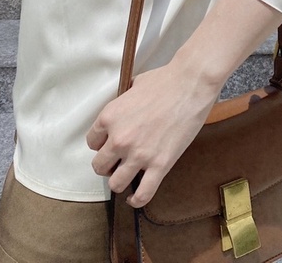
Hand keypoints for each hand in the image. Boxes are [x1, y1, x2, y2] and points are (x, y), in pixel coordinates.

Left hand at [86, 61, 219, 207]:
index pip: (91, 142)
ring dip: (120, 181)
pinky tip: (135, 197)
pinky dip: (137, 200)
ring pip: (116, 184)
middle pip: (99, 166)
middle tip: (117, 161)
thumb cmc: (165, 81)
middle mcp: (119, 138)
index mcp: (109, 116)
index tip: (109, 144)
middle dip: (107, 164)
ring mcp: (139, 154)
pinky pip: (142, 194)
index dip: (101, 144)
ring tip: (128, 175)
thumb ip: (123, 101)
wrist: (190, 85)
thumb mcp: (133, 86)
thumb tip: (124, 109)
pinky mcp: (160, 165)